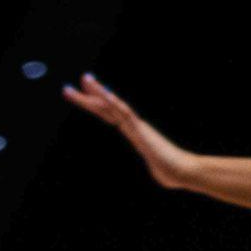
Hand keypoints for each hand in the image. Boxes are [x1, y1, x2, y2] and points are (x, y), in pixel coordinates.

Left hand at [59, 76, 199, 191]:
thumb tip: (158, 169)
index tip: (84, 92)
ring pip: (114, 106)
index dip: (96, 103)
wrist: (184, 171)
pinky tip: (106, 96)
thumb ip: (154, 161)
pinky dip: (116, 104)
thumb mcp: (154, 164)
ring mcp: (137, 127)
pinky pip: (127, 115)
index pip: (110, 114)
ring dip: (98, 93)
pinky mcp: (142, 132)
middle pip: (106, 108)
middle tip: (67, 87)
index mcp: (133, 132)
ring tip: (85, 79)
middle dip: (87, 97)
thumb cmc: (171, 170)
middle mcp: (133, 126)